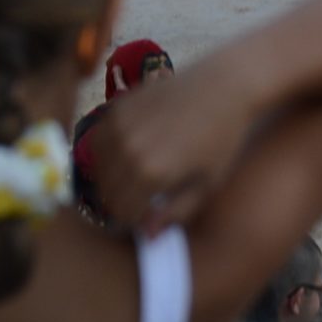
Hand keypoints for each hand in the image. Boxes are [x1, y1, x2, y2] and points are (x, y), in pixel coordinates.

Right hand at [87, 75, 254, 236]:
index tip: (148, 215)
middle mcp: (128, 150)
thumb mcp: (207, 185)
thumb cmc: (223, 139)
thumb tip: (147, 234)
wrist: (223, 86)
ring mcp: (118, 125)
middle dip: (122, 201)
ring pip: (97, 168)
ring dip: (112, 177)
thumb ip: (175, 213)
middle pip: (107, 192)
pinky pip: (98, 141)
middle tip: (141, 198)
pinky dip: (108, 153)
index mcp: (151, 174)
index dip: (134, 220)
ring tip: (135, 176)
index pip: (122, 212)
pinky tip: (129, 152)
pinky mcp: (117, 107)